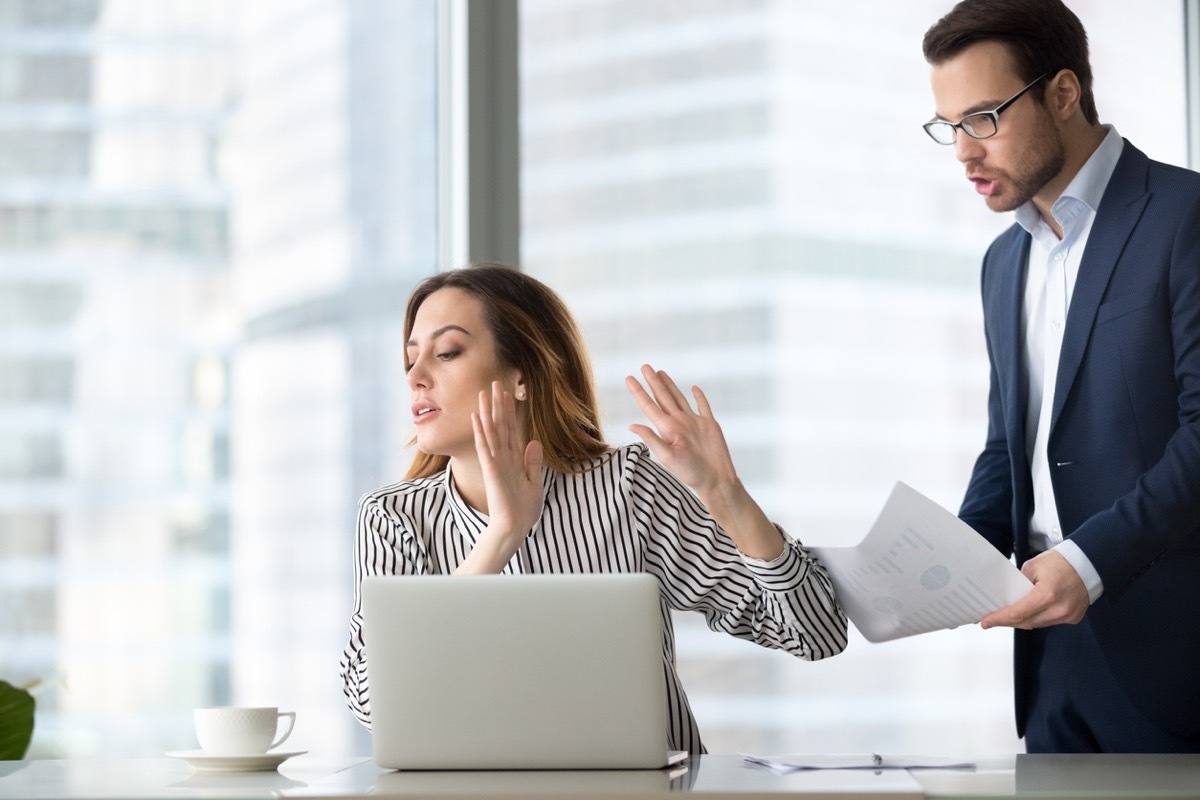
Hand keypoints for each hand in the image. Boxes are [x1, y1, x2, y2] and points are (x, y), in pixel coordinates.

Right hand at [470, 381, 543, 556]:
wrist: (515, 528)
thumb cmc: (523, 509)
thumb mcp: (534, 482)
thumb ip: (533, 462)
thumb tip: (535, 441)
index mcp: (514, 459)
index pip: (512, 429)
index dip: (510, 411)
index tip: (508, 393)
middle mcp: (503, 457)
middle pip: (500, 425)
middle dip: (498, 404)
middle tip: (494, 383)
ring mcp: (495, 462)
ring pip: (491, 431)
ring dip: (487, 412)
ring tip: (484, 393)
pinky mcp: (491, 470)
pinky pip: (485, 447)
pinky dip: (481, 432)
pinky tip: (477, 417)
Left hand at [625, 364, 782, 560]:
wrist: (715, 478)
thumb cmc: (691, 471)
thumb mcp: (667, 456)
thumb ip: (651, 439)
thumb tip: (632, 426)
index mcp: (668, 428)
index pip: (649, 405)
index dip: (639, 391)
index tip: (629, 378)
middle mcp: (679, 422)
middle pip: (663, 397)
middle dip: (653, 382)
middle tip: (644, 366)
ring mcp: (694, 422)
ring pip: (679, 398)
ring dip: (670, 385)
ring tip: (660, 373)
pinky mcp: (709, 424)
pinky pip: (703, 406)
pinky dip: (699, 396)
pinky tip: (694, 389)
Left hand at [980, 550, 1089, 629]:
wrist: (1087, 562)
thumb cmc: (1061, 561)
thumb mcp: (1032, 567)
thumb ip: (1019, 584)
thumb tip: (1009, 598)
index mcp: (1047, 594)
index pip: (1017, 613)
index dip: (999, 619)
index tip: (986, 622)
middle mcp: (1059, 609)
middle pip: (1026, 622)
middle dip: (1007, 622)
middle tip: (992, 620)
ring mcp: (1068, 615)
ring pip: (1037, 624)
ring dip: (1021, 621)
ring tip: (1006, 616)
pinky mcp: (1074, 617)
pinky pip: (1049, 622)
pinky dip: (1037, 618)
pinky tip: (1027, 613)